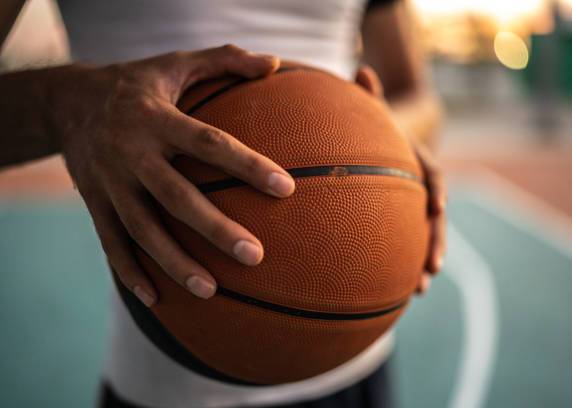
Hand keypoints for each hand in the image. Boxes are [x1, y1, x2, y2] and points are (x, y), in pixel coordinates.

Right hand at [48, 45, 294, 306]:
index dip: (246, 164)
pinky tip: (156, 300)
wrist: (66, 102)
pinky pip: (110, 244)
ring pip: (142, 229)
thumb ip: (224, 60)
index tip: (285, 188)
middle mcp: (131, 152)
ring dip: (174, 263)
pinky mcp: (93, 204)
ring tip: (211, 292)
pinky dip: (130, 273)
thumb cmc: (137, 84)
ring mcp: (108, 182)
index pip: (208, 142)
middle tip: (255, 256)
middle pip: (176, 196)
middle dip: (215, 228)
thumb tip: (275, 63)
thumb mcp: (175, 63)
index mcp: (156, 117)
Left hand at [355, 65, 445, 294]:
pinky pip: (408, 247)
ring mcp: (414, 210)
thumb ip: (370, 98)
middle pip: (435, 217)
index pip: (432, 173)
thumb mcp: (374, 114)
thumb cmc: (377, 131)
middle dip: (435, 241)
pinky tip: (400, 294)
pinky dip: (407, 269)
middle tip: (433, 266)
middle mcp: (420, 188)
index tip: (437, 205)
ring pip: (425, 239)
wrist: (389, 146)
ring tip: (420, 289)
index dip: (436, 187)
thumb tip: (361, 71)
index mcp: (417, 161)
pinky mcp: (403, 224)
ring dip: (425, 263)